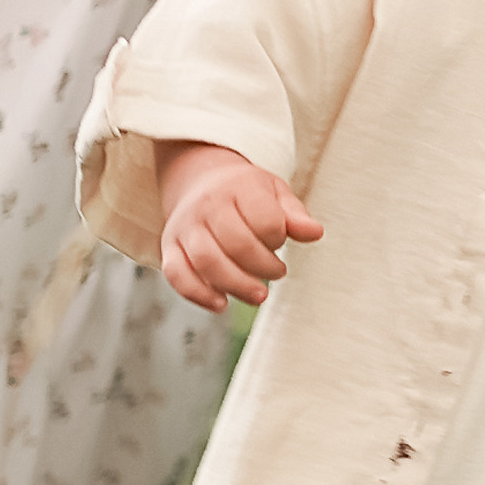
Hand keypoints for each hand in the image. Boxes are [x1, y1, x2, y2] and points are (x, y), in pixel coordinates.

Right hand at [157, 138, 324, 311]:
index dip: (279, 238)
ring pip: (206, 261)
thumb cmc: (245, 192)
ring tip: (259, 295)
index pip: (265, 220)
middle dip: (263, 267)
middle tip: (278, 273)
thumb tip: (315, 233)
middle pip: (236, 243)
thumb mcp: (274, 192)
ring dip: (236, 285)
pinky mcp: (169, 246)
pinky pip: (177, 274)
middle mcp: (208, 205)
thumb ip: (294, 215)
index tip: (280, 242)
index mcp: (238, 187)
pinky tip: (221, 304)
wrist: (200, 180)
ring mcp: (185, 226)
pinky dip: (198, 294)